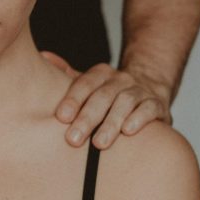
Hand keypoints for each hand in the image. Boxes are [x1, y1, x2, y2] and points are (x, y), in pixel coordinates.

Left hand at [42, 52, 171, 148]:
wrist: (148, 87)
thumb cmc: (108, 92)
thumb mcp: (88, 82)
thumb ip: (66, 73)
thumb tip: (43, 55)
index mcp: (100, 73)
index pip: (84, 84)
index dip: (72, 100)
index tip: (61, 117)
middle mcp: (120, 79)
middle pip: (102, 96)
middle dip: (87, 118)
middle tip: (73, 139)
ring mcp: (139, 90)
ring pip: (124, 103)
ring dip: (111, 123)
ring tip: (98, 144)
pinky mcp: (156, 104)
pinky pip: (148, 109)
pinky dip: (139, 119)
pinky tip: (128, 131)